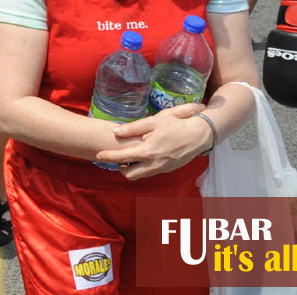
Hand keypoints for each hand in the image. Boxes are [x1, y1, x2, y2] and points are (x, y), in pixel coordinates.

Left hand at [94, 102, 209, 179]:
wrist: (198, 136)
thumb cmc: (175, 126)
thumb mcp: (153, 122)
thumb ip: (133, 128)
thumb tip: (115, 132)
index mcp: (148, 152)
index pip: (123, 158)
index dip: (108, 157)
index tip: (98, 155)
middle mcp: (154, 164)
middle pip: (129, 174)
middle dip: (120, 168)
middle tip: (117, 157)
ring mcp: (162, 169)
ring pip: (140, 176)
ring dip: (131, 169)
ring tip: (129, 157)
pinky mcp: (168, 170)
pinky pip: (150, 173)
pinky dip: (142, 168)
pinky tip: (142, 157)